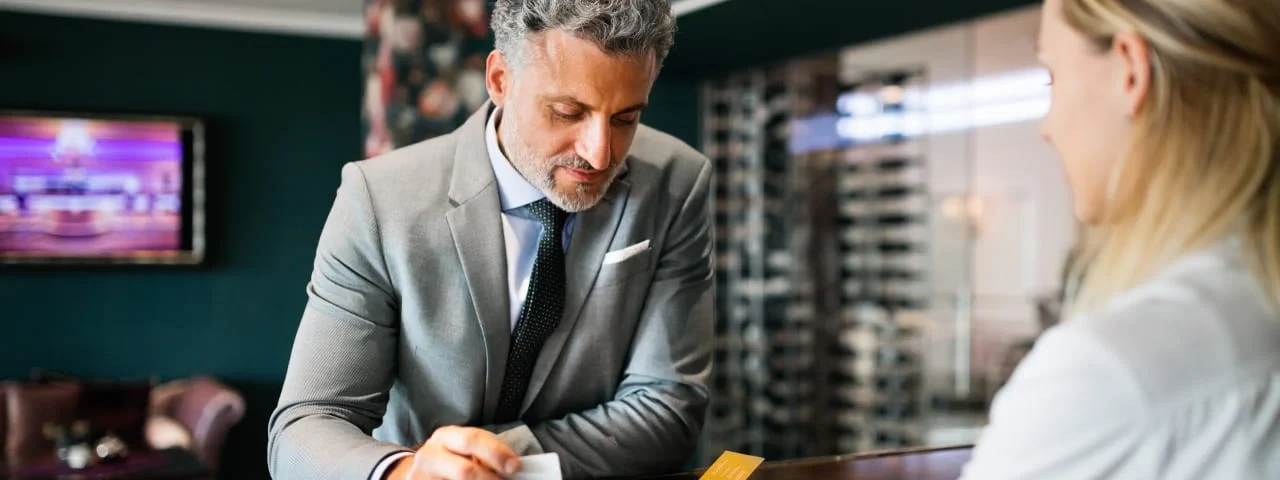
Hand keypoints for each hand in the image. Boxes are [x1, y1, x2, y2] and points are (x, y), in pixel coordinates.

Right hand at [386, 426, 520, 479]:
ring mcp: (423, 476)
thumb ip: (486, 452)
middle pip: (464, 470)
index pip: (472, 440)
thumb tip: (513, 466)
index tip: (515, 466)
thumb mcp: (465, 447)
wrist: (423, 470)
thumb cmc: (452, 457)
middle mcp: (431, 455)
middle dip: (489, 479)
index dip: (496, 453)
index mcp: (445, 436)